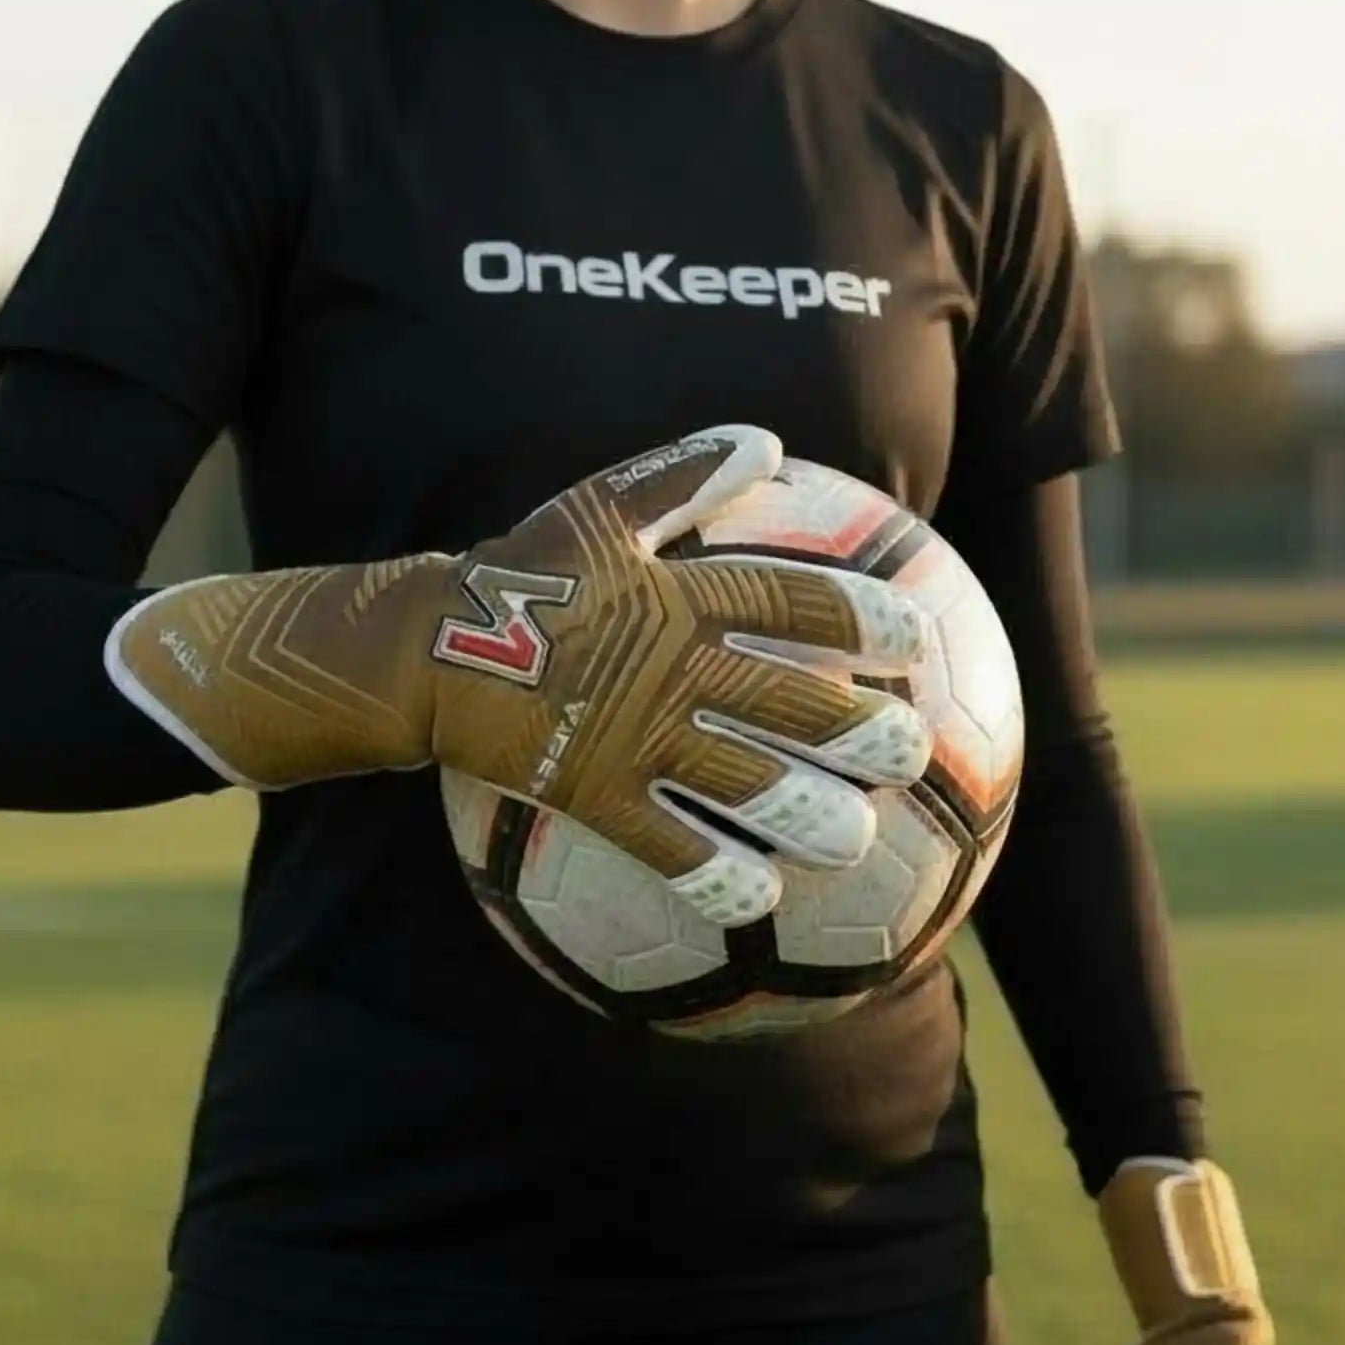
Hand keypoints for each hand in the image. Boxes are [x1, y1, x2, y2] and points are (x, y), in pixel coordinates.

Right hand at [106, 425, 932, 924]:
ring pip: (739, 781)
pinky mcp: (594, 795)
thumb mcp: (596, 509)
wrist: (424, 647)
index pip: (790, 601)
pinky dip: (711, 876)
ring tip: (857, 840)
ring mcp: (633, 738)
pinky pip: (664, 846)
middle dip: (858, 727)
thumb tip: (766, 441)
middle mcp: (671, 670)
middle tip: (916, 750)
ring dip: (803, 811)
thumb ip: (684, 478)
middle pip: (785, 701)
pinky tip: (755, 904)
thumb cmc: (520, 572)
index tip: (920, 636)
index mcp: (679, 596)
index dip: (861, 616)